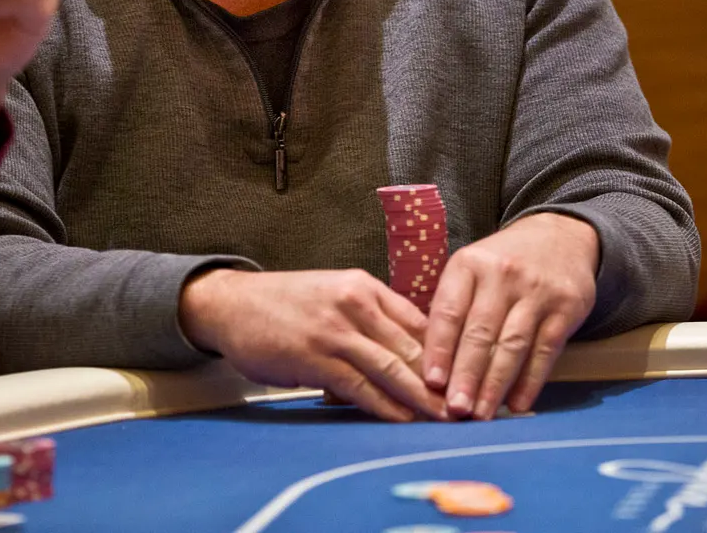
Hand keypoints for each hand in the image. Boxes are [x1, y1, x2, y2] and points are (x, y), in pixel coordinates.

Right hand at [179, 268, 447, 422]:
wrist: (232, 303)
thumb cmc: (286, 306)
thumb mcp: (335, 298)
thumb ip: (371, 321)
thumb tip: (409, 354)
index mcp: (366, 287)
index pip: (422, 321)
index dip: (451, 351)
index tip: (474, 375)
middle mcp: (357, 303)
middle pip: (414, 345)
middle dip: (446, 378)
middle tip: (473, 403)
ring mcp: (336, 329)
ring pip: (392, 366)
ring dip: (423, 397)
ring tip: (448, 418)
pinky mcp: (315, 356)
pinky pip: (360, 385)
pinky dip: (386, 405)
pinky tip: (404, 420)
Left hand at [421, 212, 597, 419]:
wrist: (561, 236)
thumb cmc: (502, 265)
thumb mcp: (471, 270)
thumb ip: (452, 309)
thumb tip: (431, 368)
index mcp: (469, 264)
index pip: (449, 310)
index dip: (439, 348)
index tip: (431, 382)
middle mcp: (502, 274)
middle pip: (480, 332)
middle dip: (466, 375)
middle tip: (455, 410)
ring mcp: (536, 291)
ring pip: (512, 345)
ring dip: (495, 384)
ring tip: (481, 415)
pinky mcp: (566, 307)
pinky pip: (545, 350)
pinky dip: (530, 381)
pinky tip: (517, 404)